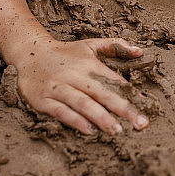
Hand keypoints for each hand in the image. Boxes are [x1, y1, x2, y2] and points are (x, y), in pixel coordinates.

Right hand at [13, 37, 148, 134]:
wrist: (28, 53)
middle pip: (102, 93)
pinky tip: (90, 130)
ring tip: (117, 130)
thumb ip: (116, 46)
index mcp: (89, 64)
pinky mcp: (43, 100)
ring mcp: (59, 88)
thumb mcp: (90, 45)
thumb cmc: (65, 53)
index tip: (146, 107)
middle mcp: (75, 76)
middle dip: (122, 109)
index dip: (130, 94)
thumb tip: (141, 51)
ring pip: (82, 104)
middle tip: (140, 124)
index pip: (114, 81)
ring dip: (101, 117)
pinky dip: (75, 121)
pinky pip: (61, 112)